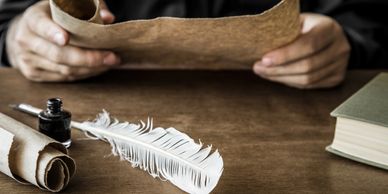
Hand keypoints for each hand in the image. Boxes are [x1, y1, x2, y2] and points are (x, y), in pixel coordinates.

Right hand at [5, 0, 119, 81]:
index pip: (41, 26)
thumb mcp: (66, 6)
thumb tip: (107, 18)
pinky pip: (64, 78)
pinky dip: (85, 74)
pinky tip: (98, 68)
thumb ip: (88, 8)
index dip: (53, 33)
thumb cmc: (52, 17)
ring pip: (64, 69)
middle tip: (111, 57)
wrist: (27, 34)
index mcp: (32, 19)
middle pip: (58, 54)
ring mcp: (28, 60)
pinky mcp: (34, 74)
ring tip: (110, 62)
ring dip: (91, 68)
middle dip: (88, 58)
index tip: (65, 39)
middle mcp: (27, 40)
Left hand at [253, 13, 350, 88]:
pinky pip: (310, 86)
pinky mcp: (337, 78)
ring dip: (281, 78)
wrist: (331, 36)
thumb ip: (286, 33)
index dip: (285, 55)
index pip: (308, 45)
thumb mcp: (299, 22)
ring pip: (307, 80)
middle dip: (278, 70)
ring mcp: (340, 65)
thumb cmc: (309, 28)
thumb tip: (261, 48)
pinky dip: (290, 83)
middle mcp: (340, 47)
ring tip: (264, 73)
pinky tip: (277, 77)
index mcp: (330, 29)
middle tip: (258, 68)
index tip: (264, 60)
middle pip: (307, 66)